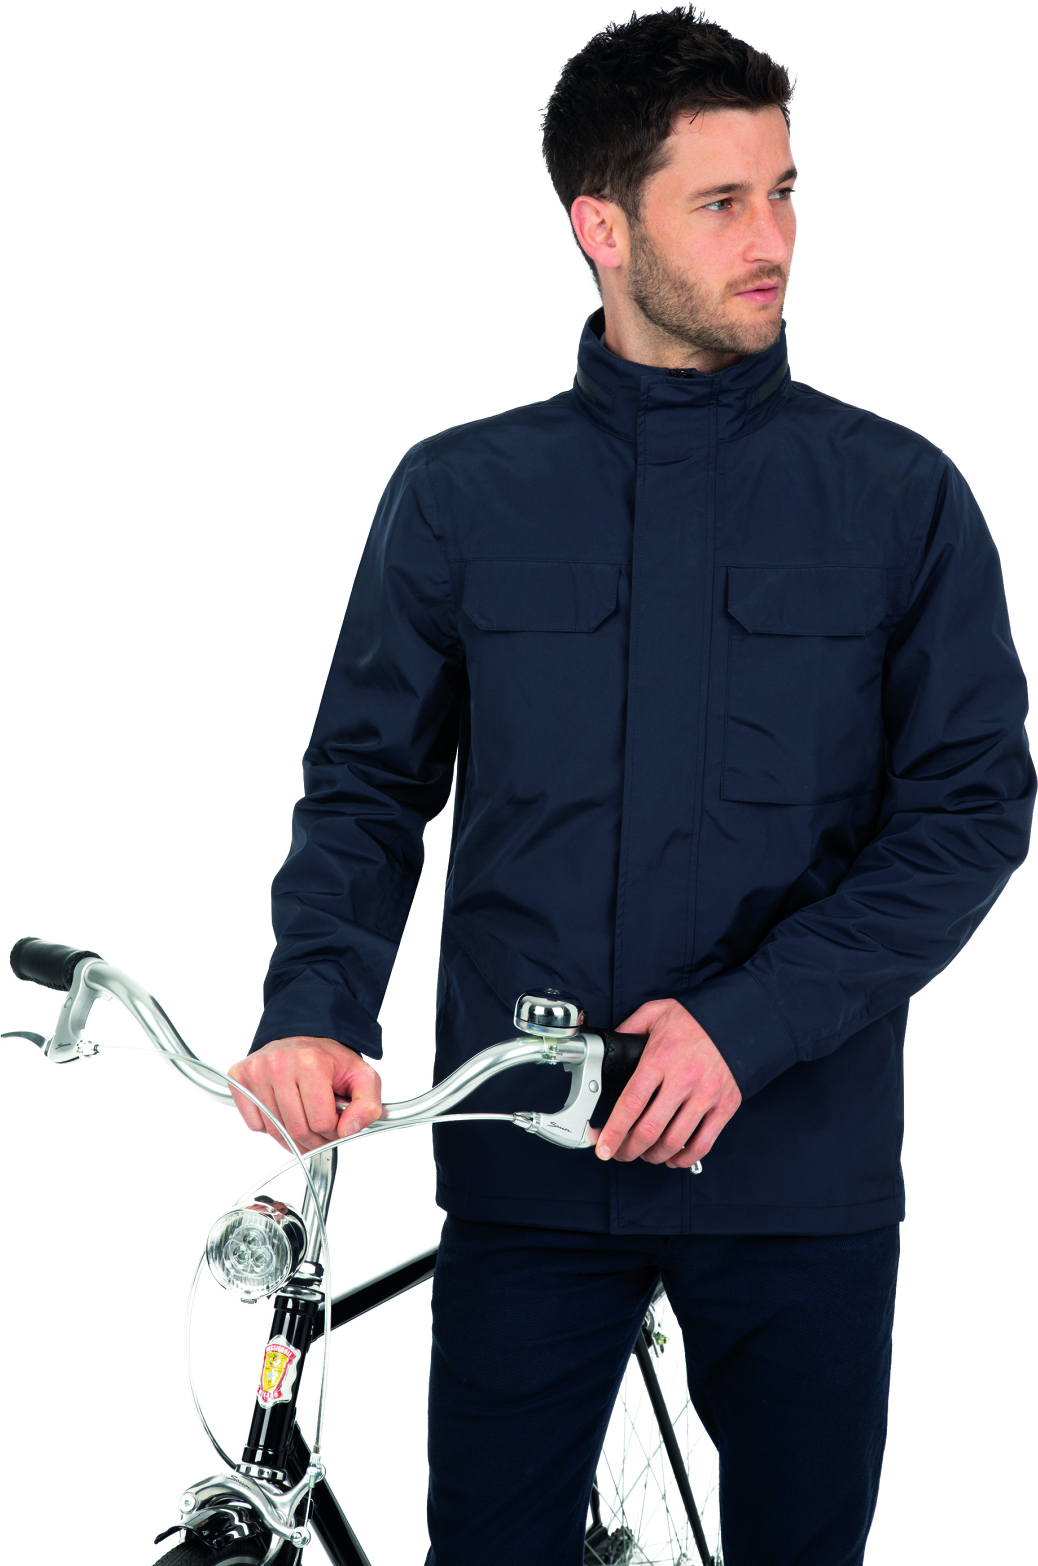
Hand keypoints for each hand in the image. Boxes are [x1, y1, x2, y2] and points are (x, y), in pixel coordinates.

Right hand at [227, 1035, 382, 1152]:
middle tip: (321, 1125)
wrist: (304, 1036)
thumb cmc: (330, 1060)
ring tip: (303, 1115)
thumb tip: (348, 1131)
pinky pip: (254, 1125)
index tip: (336, 1121)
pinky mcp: (239, 1077)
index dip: (333, 1130)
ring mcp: (256, 1070)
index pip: (321, 1122)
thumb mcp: (362, 1077)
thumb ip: (368, 1106)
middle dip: (314, 1137)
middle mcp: (279, 1064)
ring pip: (275, 1131)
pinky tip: (283, 1108)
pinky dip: (270, 1126)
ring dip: (292, 1135)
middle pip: (297, 1130)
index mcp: (312, 1063)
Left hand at [592, 999, 740, 1168]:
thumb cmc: (695, 1019)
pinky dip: (685, 1158)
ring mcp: (706, 1095)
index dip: (614, 1130)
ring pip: (675, 1141)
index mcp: (661, 1059)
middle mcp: (683, 1080)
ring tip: (645, 1154)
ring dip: (654, 1156)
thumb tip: (611, 1042)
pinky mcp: (725, 1106)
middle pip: (650, 1129)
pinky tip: (673, 1157)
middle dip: (629, 1149)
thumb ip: (630, 1027)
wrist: (737, 1019)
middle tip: (620, 1153)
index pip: (631, 1103)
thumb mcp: (656, 1013)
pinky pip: (704, 1143)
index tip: (603, 1146)